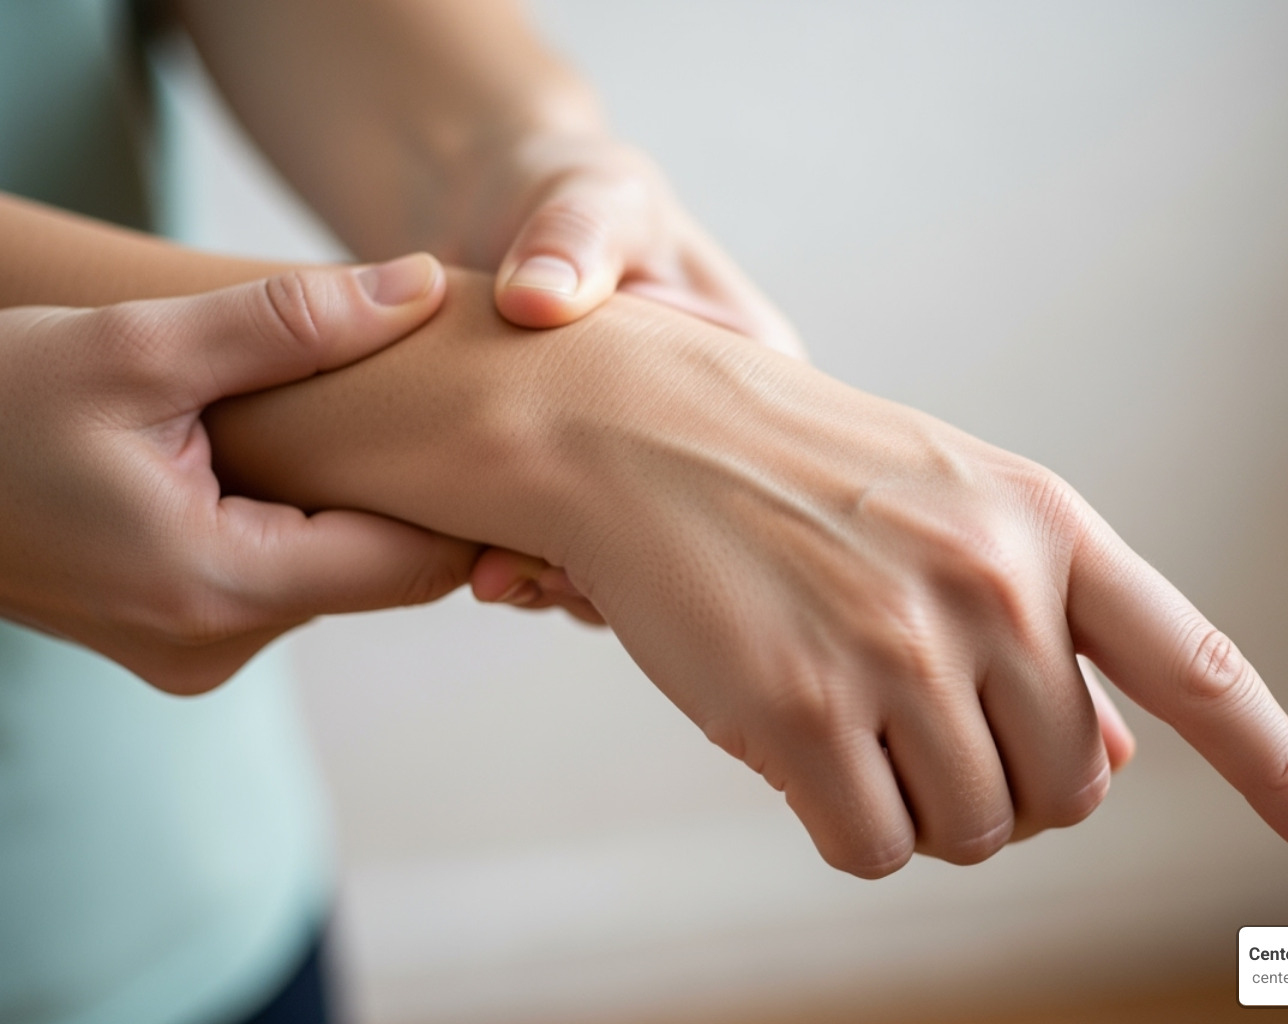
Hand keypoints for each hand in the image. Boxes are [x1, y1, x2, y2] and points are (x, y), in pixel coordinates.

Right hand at [0, 256, 476, 693]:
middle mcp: (216, 644)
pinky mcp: (178, 636)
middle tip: (471, 406)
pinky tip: (301, 456)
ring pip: (335, 574)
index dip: (478, 502)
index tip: (521, 431)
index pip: (414, 564)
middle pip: (382, 572)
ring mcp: (195, 652)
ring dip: (355, 503)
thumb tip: (419, 288)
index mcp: (216, 586)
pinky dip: (305, 523)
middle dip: (422, 492)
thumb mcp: (137, 345)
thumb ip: (289, 323)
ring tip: (383, 420)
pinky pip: (283, 579)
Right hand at [207, 280, 1287, 876]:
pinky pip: (869, 849)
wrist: (633, 422)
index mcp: (1043, 524)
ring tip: (853, 724)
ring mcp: (895, 649)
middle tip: (918, 733)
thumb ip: (1045, 634)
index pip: (1194, 666)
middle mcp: (989, 586)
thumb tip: (1116, 765)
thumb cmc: (794, 469)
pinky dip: (843, 828)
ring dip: (918, 810)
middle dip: (1001, 792)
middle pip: (1064, 794)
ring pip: (968, 833)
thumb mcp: (945, 513)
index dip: (1281, 766)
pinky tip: (800, 756)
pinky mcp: (796, 709)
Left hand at [449, 132, 805, 609]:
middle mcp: (717, 443)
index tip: (563, 528)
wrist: (497, 213)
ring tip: (484, 572)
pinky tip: (467, 557)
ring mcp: (650, 480)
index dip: (662, 520)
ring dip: (552, 577)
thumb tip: (540, 297)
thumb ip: (573, 237)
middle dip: (599, 571)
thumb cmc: (569, 196)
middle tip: (505, 575)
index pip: (740, 477)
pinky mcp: (587, 498)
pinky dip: (518, 563)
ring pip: (625, 566)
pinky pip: (568, 558)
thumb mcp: (586, 195)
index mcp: (755, 370)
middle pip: (683, 539)